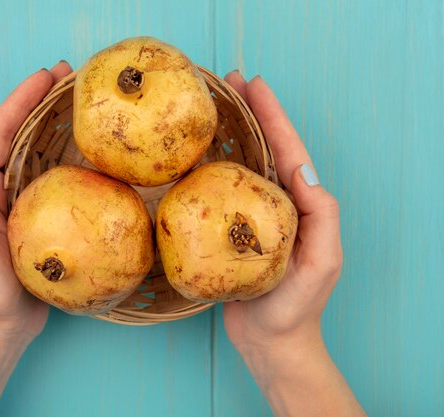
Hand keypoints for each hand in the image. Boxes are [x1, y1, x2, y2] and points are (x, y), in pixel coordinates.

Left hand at [0, 61, 72, 340]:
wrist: (2, 325)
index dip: (20, 102)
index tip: (45, 77)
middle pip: (21, 134)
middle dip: (42, 102)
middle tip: (70, 77)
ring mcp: (23, 200)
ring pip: (40, 152)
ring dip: (58, 124)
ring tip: (82, 103)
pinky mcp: (43, 216)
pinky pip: (58, 179)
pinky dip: (72, 158)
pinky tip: (91, 150)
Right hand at [222, 72, 342, 351]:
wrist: (270, 341)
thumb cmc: (297, 306)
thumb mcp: (322, 262)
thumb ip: (320, 216)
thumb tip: (302, 169)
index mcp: (300, 203)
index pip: (287, 149)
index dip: (271, 115)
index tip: (253, 85)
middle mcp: (275, 203)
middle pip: (262, 148)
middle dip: (248, 113)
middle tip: (227, 83)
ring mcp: (251, 215)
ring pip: (239, 164)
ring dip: (226, 134)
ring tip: (210, 108)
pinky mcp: (229, 230)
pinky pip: (219, 192)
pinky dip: (207, 169)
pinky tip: (191, 156)